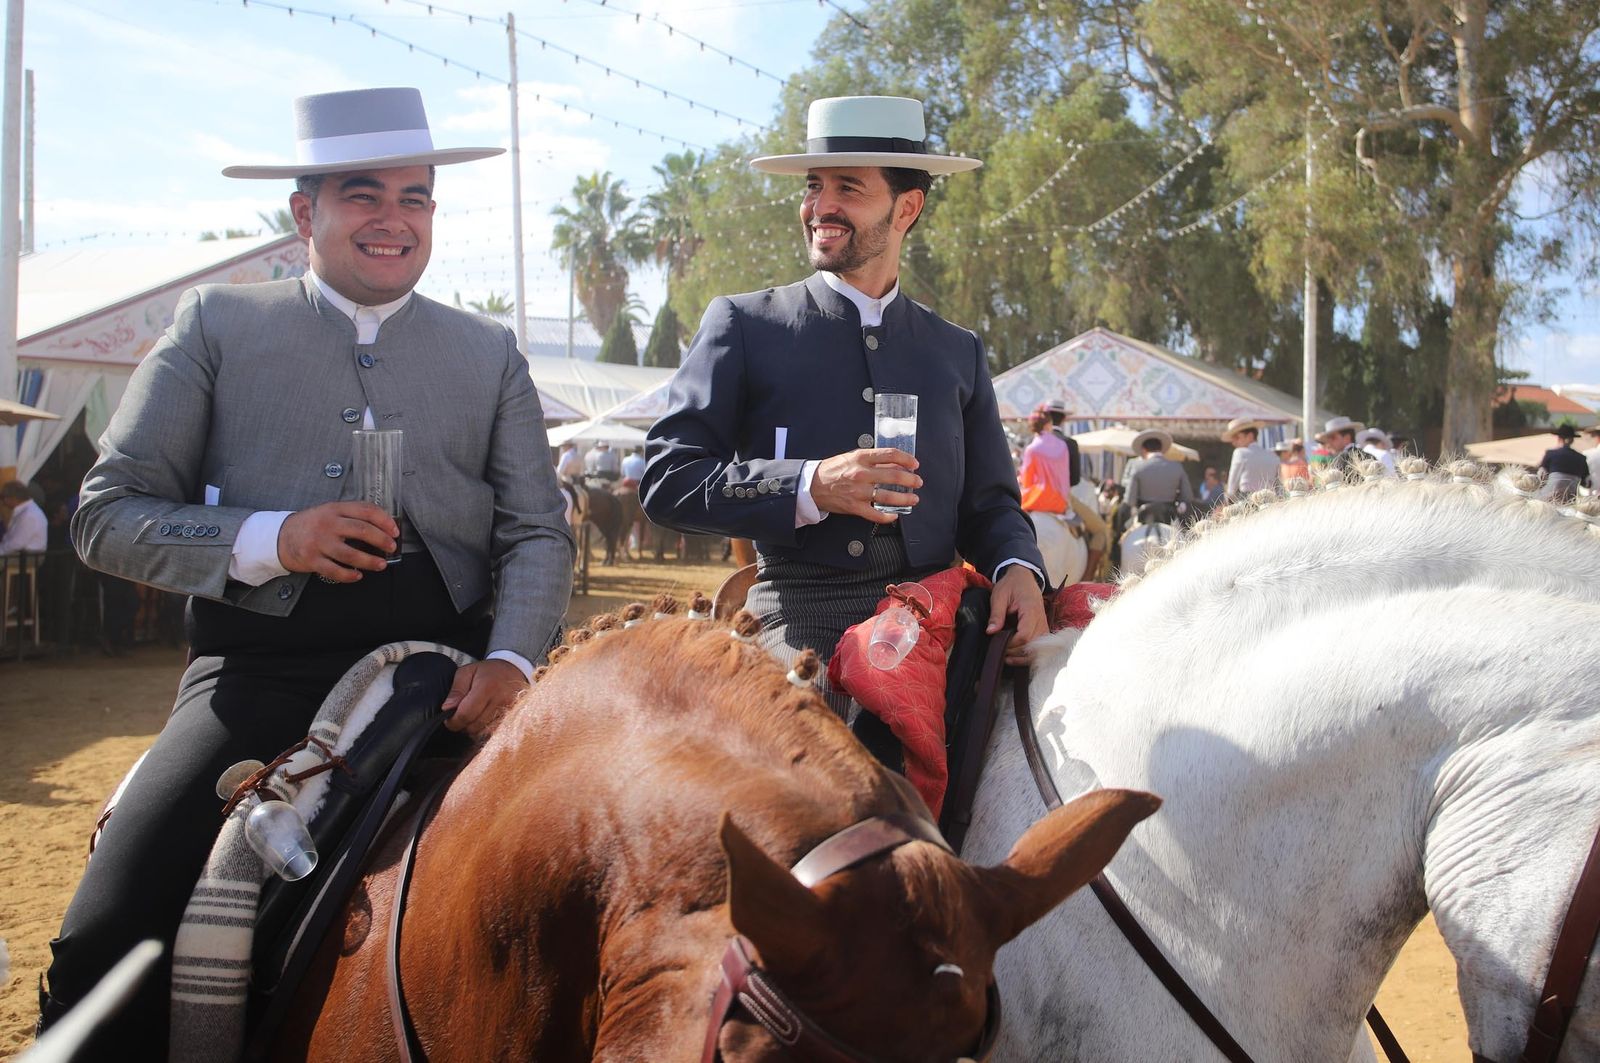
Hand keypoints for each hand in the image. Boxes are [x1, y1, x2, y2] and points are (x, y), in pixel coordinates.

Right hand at [276, 502, 397, 582]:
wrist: (280, 536)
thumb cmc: (312, 524)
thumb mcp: (330, 512)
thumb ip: (351, 515)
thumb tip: (382, 526)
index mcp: (335, 509)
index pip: (365, 510)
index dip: (384, 520)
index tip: (394, 530)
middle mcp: (327, 524)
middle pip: (362, 531)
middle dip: (381, 540)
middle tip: (391, 547)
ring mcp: (318, 542)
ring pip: (350, 554)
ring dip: (369, 561)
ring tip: (381, 565)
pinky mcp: (312, 559)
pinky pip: (334, 571)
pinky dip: (349, 575)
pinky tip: (358, 576)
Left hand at [442, 659, 527, 736]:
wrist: (514, 670)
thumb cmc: (487, 671)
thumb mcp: (466, 672)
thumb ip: (456, 691)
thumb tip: (447, 709)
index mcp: (487, 687)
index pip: (466, 714)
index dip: (453, 721)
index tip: (448, 720)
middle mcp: (501, 700)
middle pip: (474, 726)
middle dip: (463, 726)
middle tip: (459, 718)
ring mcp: (510, 711)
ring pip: (483, 732)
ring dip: (473, 729)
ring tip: (471, 718)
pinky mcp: (513, 718)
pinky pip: (493, 732)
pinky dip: (484, 730)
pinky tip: (482, 720)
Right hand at [809, 448, 921, 523]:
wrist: (812, 485)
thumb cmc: (832, 470)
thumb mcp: (852, 457)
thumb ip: (872, 460)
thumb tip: (893, 463)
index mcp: (861, 458)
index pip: (890, 455)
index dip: (906, 459)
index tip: (914, 464)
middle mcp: (861, 474)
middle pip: (894, 476)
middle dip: (911, 480)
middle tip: (917, 482)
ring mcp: (858, 491)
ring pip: (889, 496)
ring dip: (905, 498)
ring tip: (913, 499)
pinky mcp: (854, 507)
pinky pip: (876, 514)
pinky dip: (888, 516)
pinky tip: (894, 515)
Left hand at [987, 564, 1047, 665]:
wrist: (1023, 577)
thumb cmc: (1011, 585)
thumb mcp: (999, 596)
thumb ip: (996, 614)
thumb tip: (990, 632)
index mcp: (1031, 609)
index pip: (1025, 635)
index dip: (1011, 644)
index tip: (998, 644)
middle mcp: (1041, 619)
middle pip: (1032, 644)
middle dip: (1016, 653)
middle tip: (1000, 653)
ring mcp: (1044, 624)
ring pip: (1038, 648)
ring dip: (1024, 656)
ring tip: (1007, 659)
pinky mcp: (1043, 628)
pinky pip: (1039, 646)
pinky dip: (1029, 653)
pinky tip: (1016, 656)